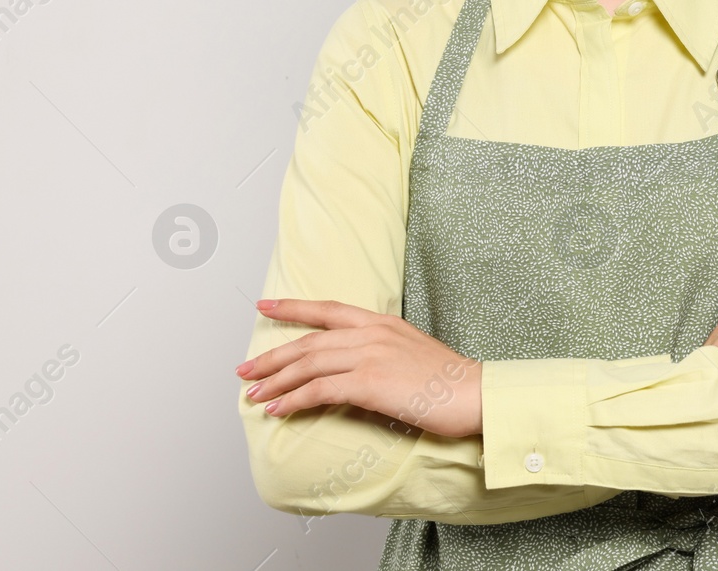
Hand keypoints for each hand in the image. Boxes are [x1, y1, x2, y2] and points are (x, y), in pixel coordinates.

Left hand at [236, 298, 482, 438]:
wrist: (473, 393)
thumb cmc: (448, 380)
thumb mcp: (412, 351)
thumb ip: (381, 351)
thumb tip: (355, 367)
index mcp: (381, 323)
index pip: (328, 309)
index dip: (293, 307)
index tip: (264, 307)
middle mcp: (371, 333)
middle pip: (308, 341)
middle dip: (271, 356)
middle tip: (244, 370)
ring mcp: (369, 356)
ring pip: (307, 364)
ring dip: (275, 381)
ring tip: (254, 394)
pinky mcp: (369, 382)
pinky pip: (319, 390)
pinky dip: (293, 400)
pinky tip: (278, 410)